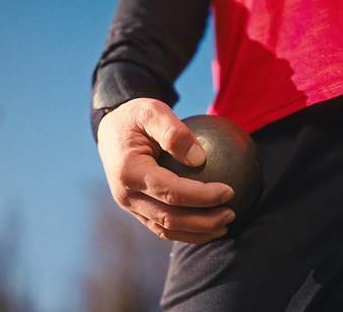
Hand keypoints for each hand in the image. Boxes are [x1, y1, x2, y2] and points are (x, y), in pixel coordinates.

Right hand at [97, 98, 235, 243]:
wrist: (111, 129)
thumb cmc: (136, 116)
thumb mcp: (152, 111)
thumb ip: (174, 132)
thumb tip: (200, 159)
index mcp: (129, 172)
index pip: (170, 191)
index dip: (201, 196)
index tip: (229, 191)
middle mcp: (126, 195)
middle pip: (169, 218)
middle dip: (203, 221)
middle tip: (231, 213)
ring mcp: (129, 206)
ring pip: (165, 230)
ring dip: (197, 233)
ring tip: (225, 226)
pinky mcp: (136, 210)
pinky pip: (162, 227)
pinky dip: (186, 232)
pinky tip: (209, 225)